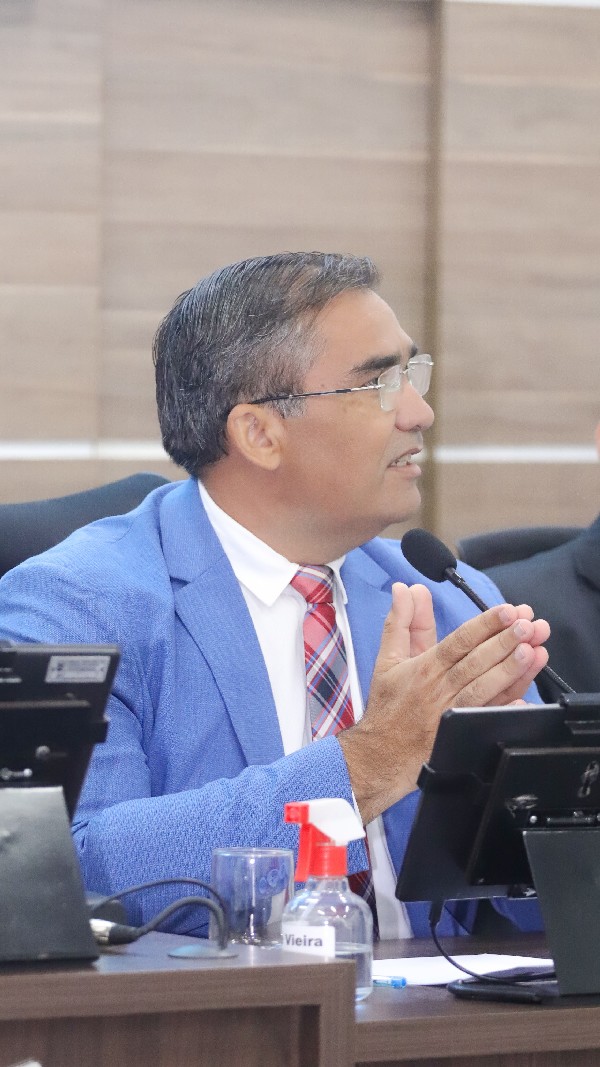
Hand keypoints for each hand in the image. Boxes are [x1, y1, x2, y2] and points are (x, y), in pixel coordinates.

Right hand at [338, 583, 549, 823]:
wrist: (380, 755)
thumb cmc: (388, 707)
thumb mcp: (387, 659)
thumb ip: (400, 621)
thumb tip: (405, 590)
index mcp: (424, 668)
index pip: (458, 642)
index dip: (484, 625)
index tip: (507, 611)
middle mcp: (440, 689)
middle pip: (476, 663)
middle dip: (505, 642)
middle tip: (528, 624)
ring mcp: (454, 713)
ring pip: (486, 689)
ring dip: (511, 670)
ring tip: (534, 650)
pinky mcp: (463, 734)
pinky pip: (489, 720)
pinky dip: (507, 709)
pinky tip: (526, 698)